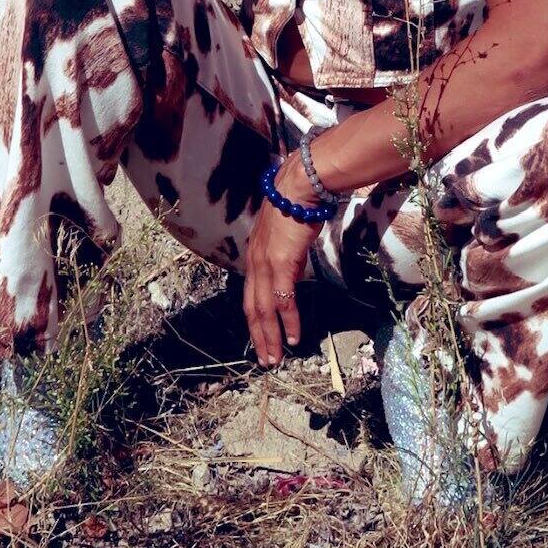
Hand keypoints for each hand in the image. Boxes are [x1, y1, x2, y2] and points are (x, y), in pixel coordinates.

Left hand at [242, 155, 322, 366]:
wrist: (298, 188)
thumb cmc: (295, 206)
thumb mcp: (283, 234)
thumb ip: (282, 253)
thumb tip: (291, 268)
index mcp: (254, 257)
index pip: (250, 295)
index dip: (255, 319)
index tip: (262, 337)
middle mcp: (254, 264)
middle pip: (252, 308)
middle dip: (259, 336)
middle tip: (266, 359)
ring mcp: (266, 265)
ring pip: (265, 310)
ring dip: (271, 337)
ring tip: (276, 357)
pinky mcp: (281, 265)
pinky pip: (284, 301)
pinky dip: (289, 322)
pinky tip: (295, 337)